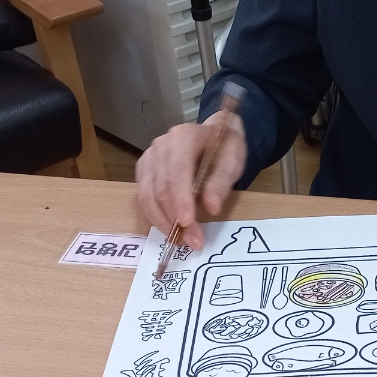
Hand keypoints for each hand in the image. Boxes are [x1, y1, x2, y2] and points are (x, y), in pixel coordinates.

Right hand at [134, 110, 246, 250]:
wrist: (214, 134)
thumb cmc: (224, 147)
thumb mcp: (233, 160)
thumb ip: (221, 182)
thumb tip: (211, 208)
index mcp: (183, 137)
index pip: (176, 172)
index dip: (180, 200)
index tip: (187, 223)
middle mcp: (160, 146)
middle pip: (160, 187)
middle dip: (174, 218)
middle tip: (193, 241)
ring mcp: (149, 157)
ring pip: (146, 196)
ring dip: (163, 222)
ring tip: (183, 240)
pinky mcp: (143, 170)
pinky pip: (143, 197)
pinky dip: (155, 216)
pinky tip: (170, 229)